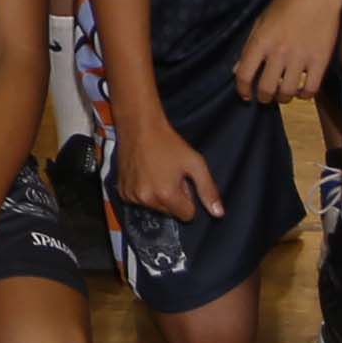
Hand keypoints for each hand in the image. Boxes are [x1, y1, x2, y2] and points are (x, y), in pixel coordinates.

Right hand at [108, 110, 216, 226]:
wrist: (140, 127)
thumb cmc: (167, 142)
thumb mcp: (195, 163)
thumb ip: (208, 190)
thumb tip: (218, 213)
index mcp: (166, 194)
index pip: (187, 215)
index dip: (188, 198)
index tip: (183, 182)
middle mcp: (147, 199)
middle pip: (170, 212)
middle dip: (172, 197)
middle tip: (169, 175)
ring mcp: (132, 196)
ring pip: (154, 207)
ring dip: (157, 195)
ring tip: (156, 172)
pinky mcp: (122, 191)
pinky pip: (139, 201)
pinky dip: (143, 191)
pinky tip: (144, 174)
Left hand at [233, 0, 341, 109]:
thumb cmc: (287, 2)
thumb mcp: (261, 20)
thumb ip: (249, 46)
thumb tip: (238, 70)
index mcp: (261, 40)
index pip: (244, 75)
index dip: (242, 90)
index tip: (245, 95)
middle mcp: (279, 52)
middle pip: (267, 89)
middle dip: (263, 97)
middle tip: (266, 97)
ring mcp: (301, 57)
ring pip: (288, 92)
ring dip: (284, 98)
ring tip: (284, 93)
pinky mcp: (321, 60)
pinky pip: (311, 89)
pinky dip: (304, 94)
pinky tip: (302, 89)